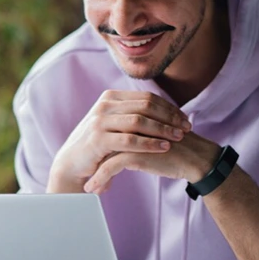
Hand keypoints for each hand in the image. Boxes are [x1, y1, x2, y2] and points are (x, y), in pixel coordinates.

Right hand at [47, 91, 192, 193]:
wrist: (72, 163)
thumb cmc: (98, 145)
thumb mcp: (115, 123)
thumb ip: (134, 114)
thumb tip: (165, 111)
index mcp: (111, 97)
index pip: (147, 97)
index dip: (169, 107)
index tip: (184, 118)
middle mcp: (105, 104)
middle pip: (146, 106)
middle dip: (169, 117)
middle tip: (186, 127)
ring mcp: (100, 121)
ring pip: (139, 121)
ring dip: (162, 129)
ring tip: (178, 137)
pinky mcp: (98, 139)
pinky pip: (130, 140)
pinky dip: (149, 143)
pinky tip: (164, 148)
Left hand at [83, 130, 222, 193]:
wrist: (195, 157)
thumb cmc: (176, 149)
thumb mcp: (152, 138)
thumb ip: (136, 136)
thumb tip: (116, 147)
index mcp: (134, 116)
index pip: (106, 130)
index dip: (98, 147)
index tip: (90, 162)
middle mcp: (130, 123)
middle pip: (101, 140)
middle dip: (91, 160)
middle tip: (83, 174)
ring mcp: (131, 136)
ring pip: (102, 154)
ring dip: (93, 172)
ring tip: (88, 186)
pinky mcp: (135, 152)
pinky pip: (110, 167)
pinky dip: (100, 178)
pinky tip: (94, 189)